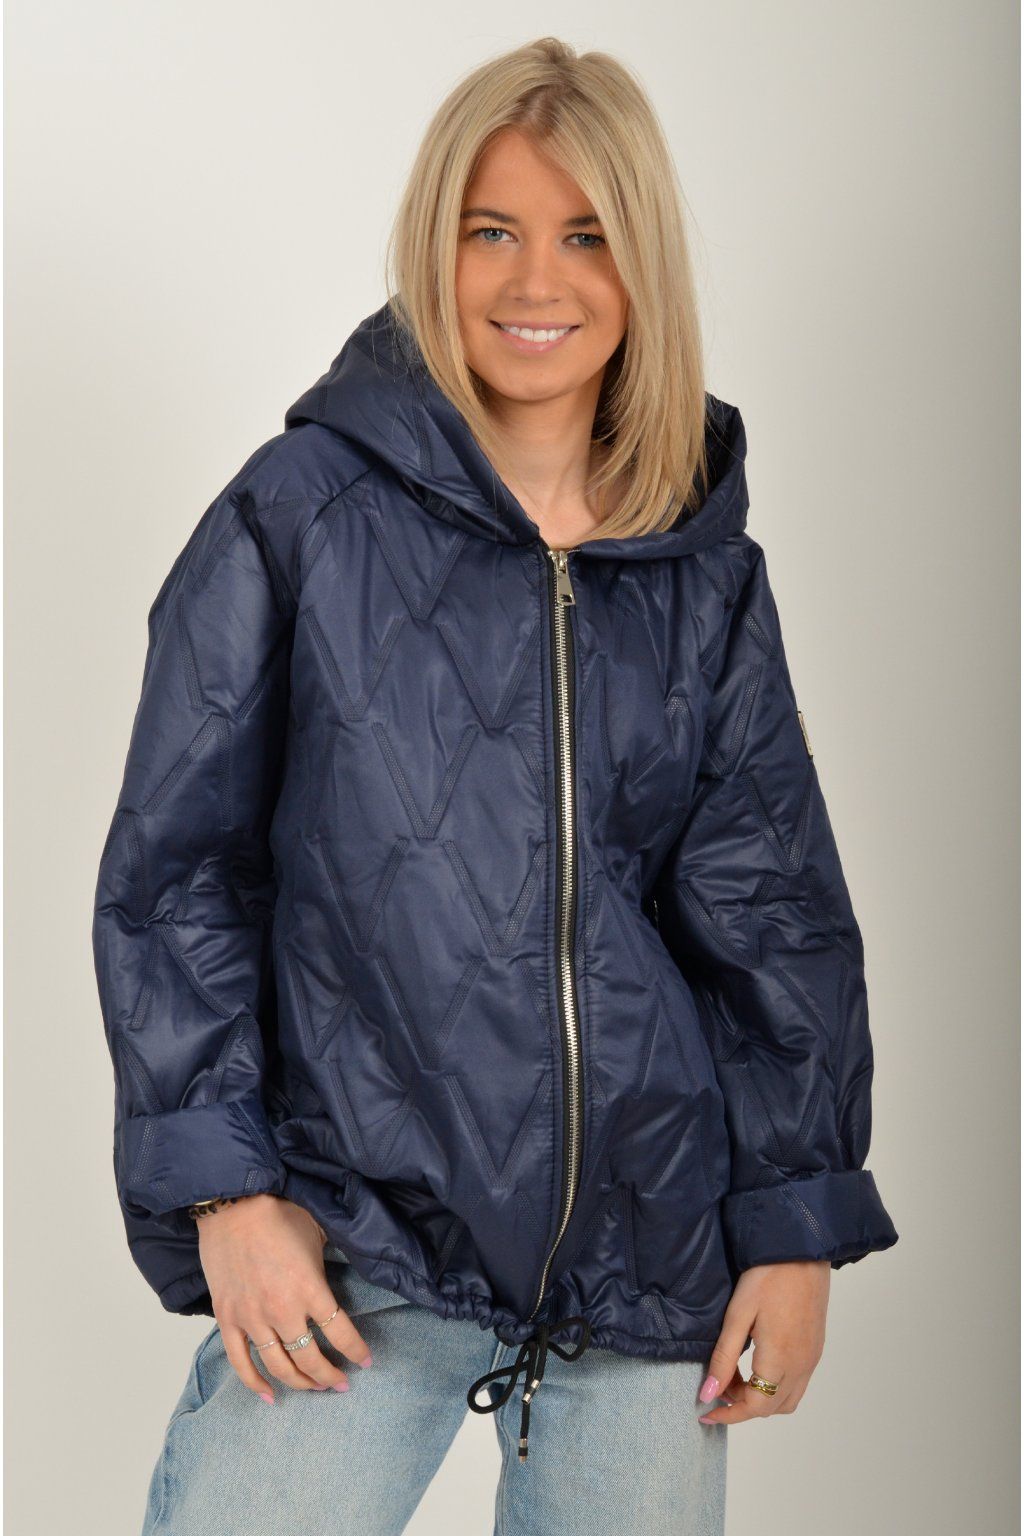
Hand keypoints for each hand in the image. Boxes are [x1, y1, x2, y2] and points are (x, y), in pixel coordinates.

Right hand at [195, 1193, 371, 1402]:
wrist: (233, 1205)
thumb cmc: (279, 1214)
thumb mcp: (318, 1233)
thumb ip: (331, 1262)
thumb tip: (348, 1272)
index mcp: (309, 1288)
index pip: (340, 1333)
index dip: (356, 1351)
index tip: (365, 1362)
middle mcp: (282, 1310)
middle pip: (311, 1359)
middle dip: (330, 1376)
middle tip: (341, 1384)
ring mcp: (252, 1318)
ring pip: (279, 1366)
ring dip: (300, 1383)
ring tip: (314, 1388)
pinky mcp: (227, 1319)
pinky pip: (240, 1362)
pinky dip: (255, 1384)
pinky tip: (270, 1396)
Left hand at [697, 1261, 829, 1425]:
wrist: (802, 1250)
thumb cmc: (768, 1277)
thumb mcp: (738, 1315)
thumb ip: (724, 1358)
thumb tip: (709, 1393)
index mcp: (781, 1359)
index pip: (755, 1407)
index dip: (728, 1414)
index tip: (704, 1410)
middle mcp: (802, 1366)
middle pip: (771, 1408)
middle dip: (741, 1406)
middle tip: (717, 1387)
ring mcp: (812, 1358)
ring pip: (787, 1399)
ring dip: (760, 1398)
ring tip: (734, 1376)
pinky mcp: (816, 1348)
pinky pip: (797, 1382)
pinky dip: (774, 1386)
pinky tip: (755, 1364)